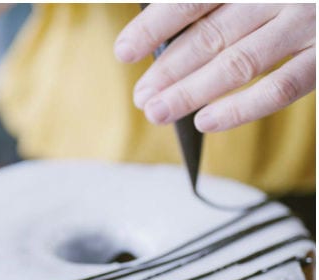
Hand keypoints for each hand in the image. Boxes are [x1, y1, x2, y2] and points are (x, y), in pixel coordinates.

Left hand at [114, 4, 315, 131]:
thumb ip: (219, 2)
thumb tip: (171, 34)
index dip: (156, 25)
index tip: (124, 50)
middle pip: (214, 34)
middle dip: (169, 69)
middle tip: (141, 96)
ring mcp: (310, 20)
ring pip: (241, 61)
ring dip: (192, 92)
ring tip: (157, 112)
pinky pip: (283, 85)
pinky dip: (242, 107)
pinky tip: (206, 121)